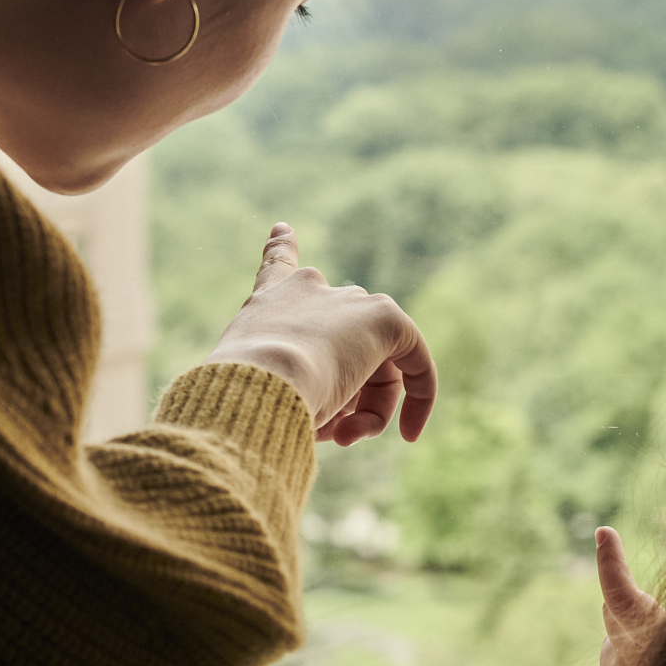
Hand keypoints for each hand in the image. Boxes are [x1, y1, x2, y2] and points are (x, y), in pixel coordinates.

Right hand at [209, 223, 437, 444]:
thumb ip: (290, 384)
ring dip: (363, 413)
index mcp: (269, 301)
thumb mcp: (257, 389)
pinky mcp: (384, 318)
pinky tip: (409, 432)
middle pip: (342, 347)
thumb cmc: (248, 396)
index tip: (283, 229)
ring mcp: (348, 300)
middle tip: (329, 435)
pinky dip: (417, 399)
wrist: (263, 380)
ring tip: (340, 437)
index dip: (280, 247)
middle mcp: (308, 289)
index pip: (276, 266)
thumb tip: (329, 417)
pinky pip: (416, 360)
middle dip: (341, 398)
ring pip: (374, 366)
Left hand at [585, 525, 660, 665]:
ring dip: (629, 658)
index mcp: (649, 633)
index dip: (610, 560)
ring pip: (611, 653)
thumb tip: (631, 608)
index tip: (604, 534)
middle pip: (614, 616)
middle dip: (628, 615)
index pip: (618, 588)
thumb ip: (664, 627)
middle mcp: (622, 654)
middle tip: (651, 627)